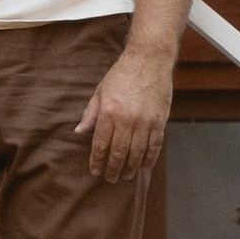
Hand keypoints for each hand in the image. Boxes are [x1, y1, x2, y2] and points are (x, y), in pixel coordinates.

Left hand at [76, 37, 174, 184]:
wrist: (149, 60)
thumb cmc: (122, 74)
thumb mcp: (101, 91)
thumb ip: (91, 114)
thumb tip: (80, 132)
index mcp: (109, 112)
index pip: (101, 144)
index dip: (97, 161)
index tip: (95, 170)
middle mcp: (127, 120)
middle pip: (118, 153)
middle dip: (113, 169)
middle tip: (110, 178)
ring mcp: (145, 122)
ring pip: (137, 153)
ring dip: (130, 168)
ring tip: (125, 175)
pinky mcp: (160, 121)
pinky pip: (154, 146)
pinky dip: (149, 159)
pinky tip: (144, 167)